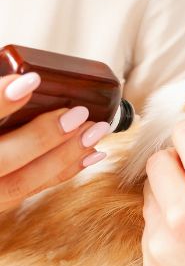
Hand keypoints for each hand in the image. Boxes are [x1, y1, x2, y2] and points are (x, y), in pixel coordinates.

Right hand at [0, 73, 109, 211]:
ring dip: (64, 156)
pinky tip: (92, 154)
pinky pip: (33, 190)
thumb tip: (26, 76)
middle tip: (79, 114)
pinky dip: (65, 171)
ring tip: (95, 132)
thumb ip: (1, 101)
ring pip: (22, 182)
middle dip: (43, 137)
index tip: (30, 81)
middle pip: (1, 160)